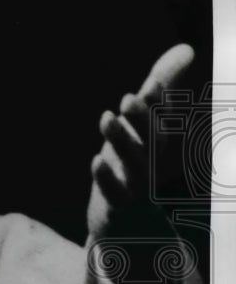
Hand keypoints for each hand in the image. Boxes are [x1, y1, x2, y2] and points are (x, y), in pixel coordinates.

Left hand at [86, 43, 193, 237]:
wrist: (130, 235)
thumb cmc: (134, 172)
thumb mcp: (141, 131)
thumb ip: (158, 93)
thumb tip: (186, 48)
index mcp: (154, 147)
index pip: (159, 122)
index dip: (156, 104)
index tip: (153, 83)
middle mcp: (149, 166)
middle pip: (150, 142)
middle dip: (142, 120)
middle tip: (129, 97)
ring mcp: (136, 189)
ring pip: (134, 165)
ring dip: (122, 142)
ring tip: (107, 117)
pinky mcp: (119, 209)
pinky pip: (115, 194)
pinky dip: (107, 179)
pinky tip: (96, 161)